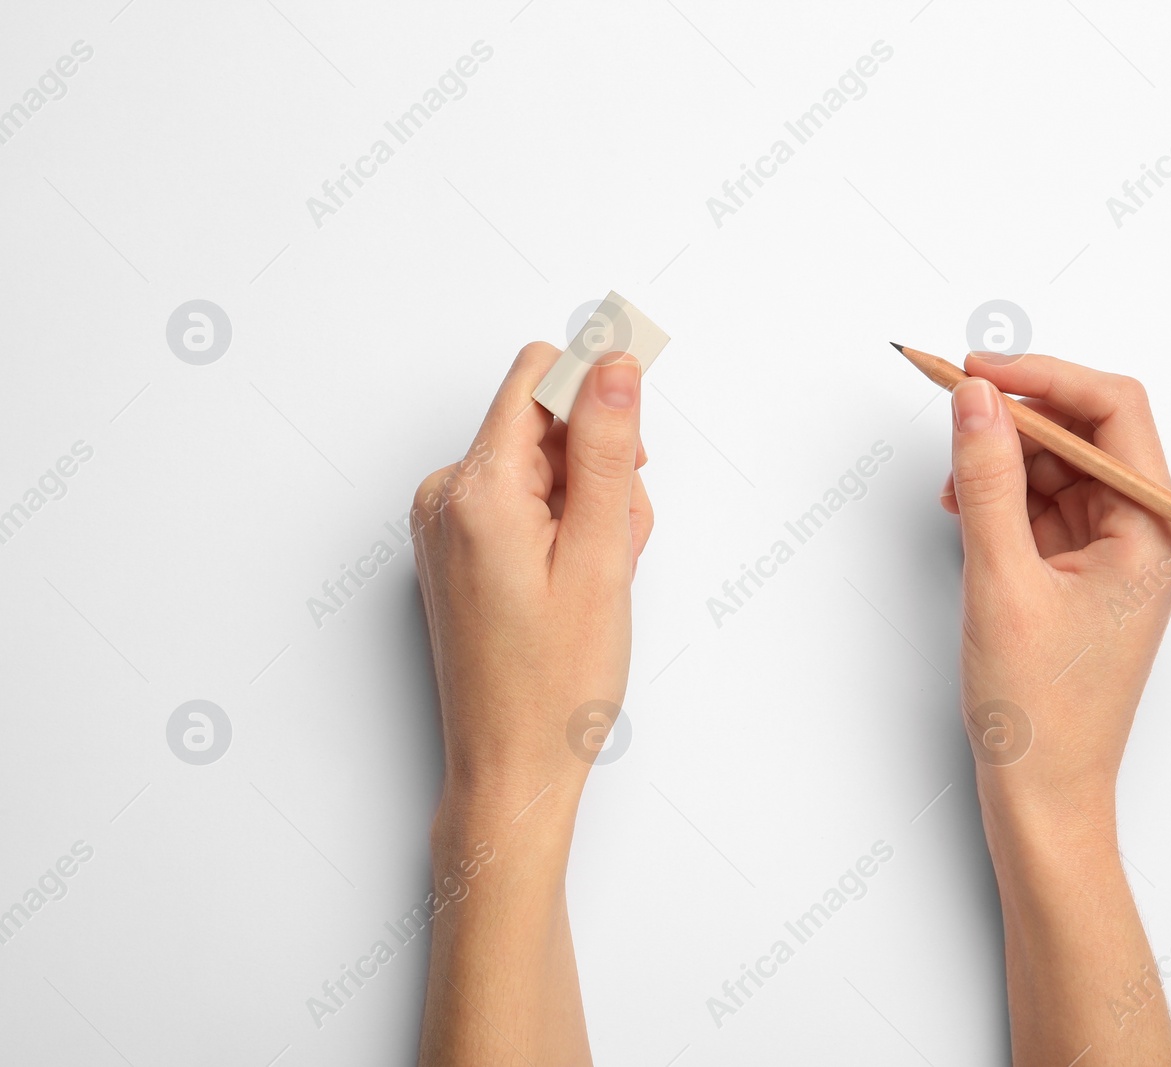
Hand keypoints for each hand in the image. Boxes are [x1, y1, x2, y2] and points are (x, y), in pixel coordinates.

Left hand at [412, 341, 650, 1066]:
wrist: (511, 768)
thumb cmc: (554, 683)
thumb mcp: (602, 555)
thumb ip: (609, 449)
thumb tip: (613, 364)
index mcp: (476, 488)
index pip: (538, 376)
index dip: (597, 390)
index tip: (638, 425)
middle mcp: (447, 496)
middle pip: (545, 424)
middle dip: (601, 467)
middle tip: (617, 543)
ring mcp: (447, 525)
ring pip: (543, 467)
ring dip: (589, 506)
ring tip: (600, 576)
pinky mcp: (458, 550)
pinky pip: (524, 502)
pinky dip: (563, 529)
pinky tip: (577, 583)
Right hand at [941, 352, 1170, 1064]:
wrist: (1043, 795)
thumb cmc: (1040, 711)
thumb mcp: (1001, 580)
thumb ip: (988, 479)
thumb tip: (976, 399)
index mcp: (1153, 531)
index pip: (1114, 410)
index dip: (1045, 376)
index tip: (978, 370)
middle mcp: (1144, 533)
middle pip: (1085, 431)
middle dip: (1018, 419)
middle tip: (952, 408)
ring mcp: (1113, 552)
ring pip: (1058, 466)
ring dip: (1003, 461)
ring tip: (955, 490)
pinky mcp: (1080, 572)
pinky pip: (1042, 505)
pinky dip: (1001, 498)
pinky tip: (965, 512)